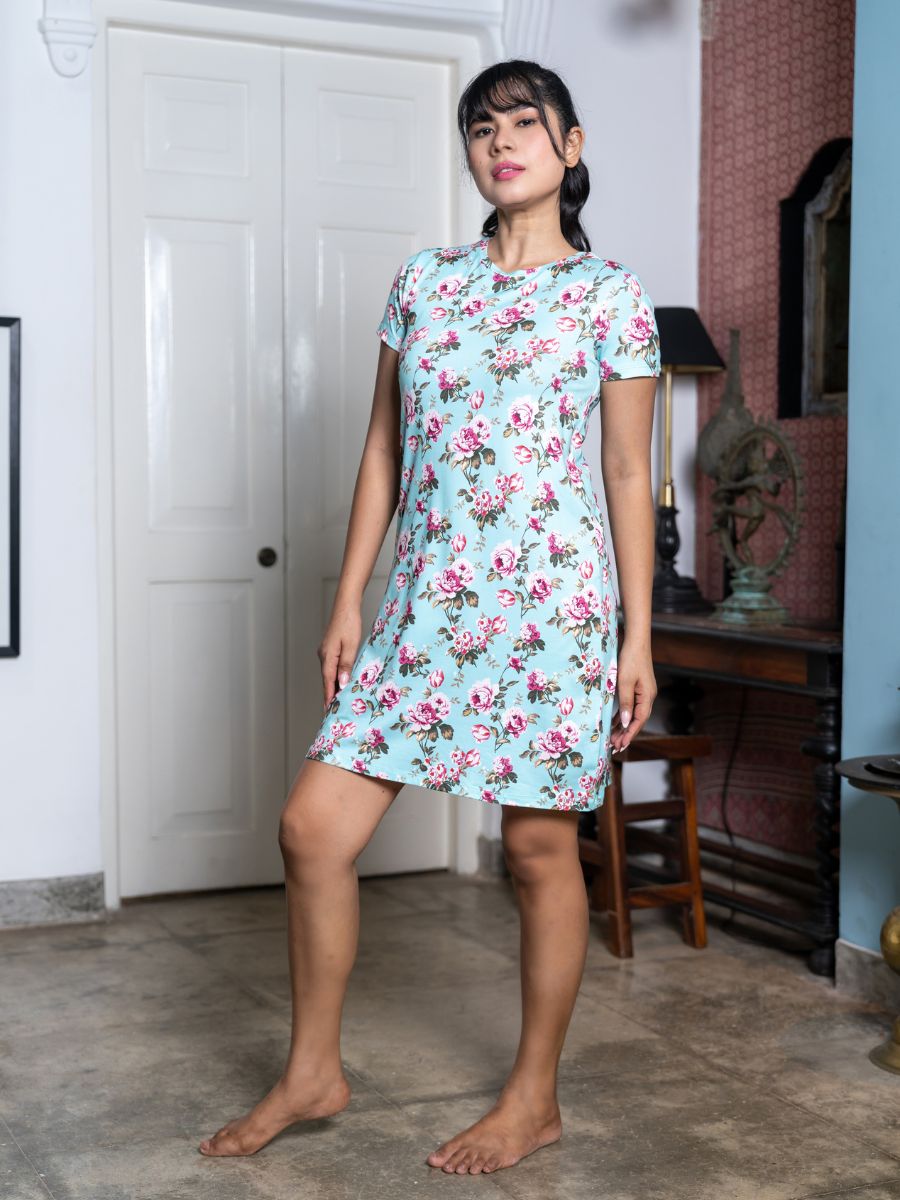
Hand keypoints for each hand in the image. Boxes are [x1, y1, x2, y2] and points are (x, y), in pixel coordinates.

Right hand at [317, 605, 362, 709]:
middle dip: (330, 695)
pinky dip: (334, 676)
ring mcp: (325, 652)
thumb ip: (347, 665)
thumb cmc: (349, 623)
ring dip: (333, 686)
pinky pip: (331, 666)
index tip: (329, 711)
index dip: (329, 698)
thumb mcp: (351, 646)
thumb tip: (341, 684)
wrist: (346, 605)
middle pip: (326, 680)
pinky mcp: (329, 648)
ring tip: (338, 700)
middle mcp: (323, 656)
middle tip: (333, 711)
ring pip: (328, 673)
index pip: (327, 682)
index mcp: (327, 657)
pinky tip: (340, 681)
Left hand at [610, 638, 656, 752]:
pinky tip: (614, 722)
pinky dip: (623, 716)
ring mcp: (643, 692)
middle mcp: (648, 697)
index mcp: (647, 697)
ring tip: (613, 739)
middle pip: (637, 720)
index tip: (620, 746)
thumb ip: (625, 703)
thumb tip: (626, 723)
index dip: (629, 735)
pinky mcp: (638, 688)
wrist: (636, 641)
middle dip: (626, 734)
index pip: (639, 721)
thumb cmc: (630, 660)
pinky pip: (630, 706)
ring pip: (633, 715)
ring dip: (623, 726)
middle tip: (614, 747)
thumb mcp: (624, 682)